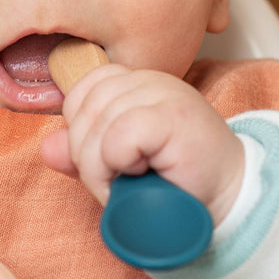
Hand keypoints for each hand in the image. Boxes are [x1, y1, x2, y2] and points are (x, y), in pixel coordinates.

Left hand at [41, 64, 244, 225]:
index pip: (81, 90)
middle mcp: (149, 80)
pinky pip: (117, 138)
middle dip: (86, 157)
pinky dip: (117, 166)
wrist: (230, 199)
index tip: (107, 161)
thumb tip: (48, 148)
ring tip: (130, 184)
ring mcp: (162, 93)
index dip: (81, 130)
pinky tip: (141, 176)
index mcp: (136, 83)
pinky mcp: (171, 115)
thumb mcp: (121, 166)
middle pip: (82, 109)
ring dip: (101, 169)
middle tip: (115, 183)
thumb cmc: (177, 181)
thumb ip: (84, 153)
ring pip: (96, 126)